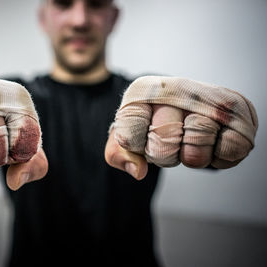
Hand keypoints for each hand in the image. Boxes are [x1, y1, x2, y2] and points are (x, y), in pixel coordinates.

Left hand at [105, 76, 257, 178]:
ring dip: (193, 155)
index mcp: (143, 91)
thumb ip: (118, 153)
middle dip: (165, 153)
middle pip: (163, 145)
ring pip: (197, 150)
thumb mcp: (127, 134)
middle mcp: (176, 89)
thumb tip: (138, 171)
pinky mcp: (238, 109)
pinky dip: (221, 155)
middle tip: (172, 139)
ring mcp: (208, 97)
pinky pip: (232, 147)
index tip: (144, 136)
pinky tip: (213, 143)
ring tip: (192, 139)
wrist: (183, 105)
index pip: (130, 135)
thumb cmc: (152, 122)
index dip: (138, 146)